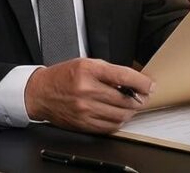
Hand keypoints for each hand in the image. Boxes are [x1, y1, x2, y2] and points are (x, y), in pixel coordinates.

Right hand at [24, 58, 153, 133]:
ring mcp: (85, 109)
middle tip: (139, 97)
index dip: (141, 83)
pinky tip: (115, 114)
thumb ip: (108, 72)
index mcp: (87, 70)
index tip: (149, 85)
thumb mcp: (84, 63)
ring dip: (129, 112)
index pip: (123, 76)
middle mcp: (86, 90)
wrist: (40, 93)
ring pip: (120, 115)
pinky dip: (117, 121)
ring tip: (127, 106)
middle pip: (125, 99)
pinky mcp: (83, 123)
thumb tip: (133, 82)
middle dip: (137, 99)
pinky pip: (110, 126)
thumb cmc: (63, 76)